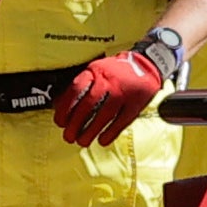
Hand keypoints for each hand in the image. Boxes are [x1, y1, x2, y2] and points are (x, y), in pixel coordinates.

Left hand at [55, 26, 188, 144]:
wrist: (147, 64)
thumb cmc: (117, 71)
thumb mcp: (97, 70)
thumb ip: (81, 85)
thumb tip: (59, 103)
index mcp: (96, 71)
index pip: (75, 89)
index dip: (65, 107)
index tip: (59, 121)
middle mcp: (109, 81)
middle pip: (88, 105)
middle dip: (75, 124)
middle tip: (68, 136)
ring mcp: (123, 94)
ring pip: (103, 116)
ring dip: (90, 131)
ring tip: (82, 141)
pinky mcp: (134, 105)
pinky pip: (120, 122)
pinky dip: (110, 133)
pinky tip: (102, 140)